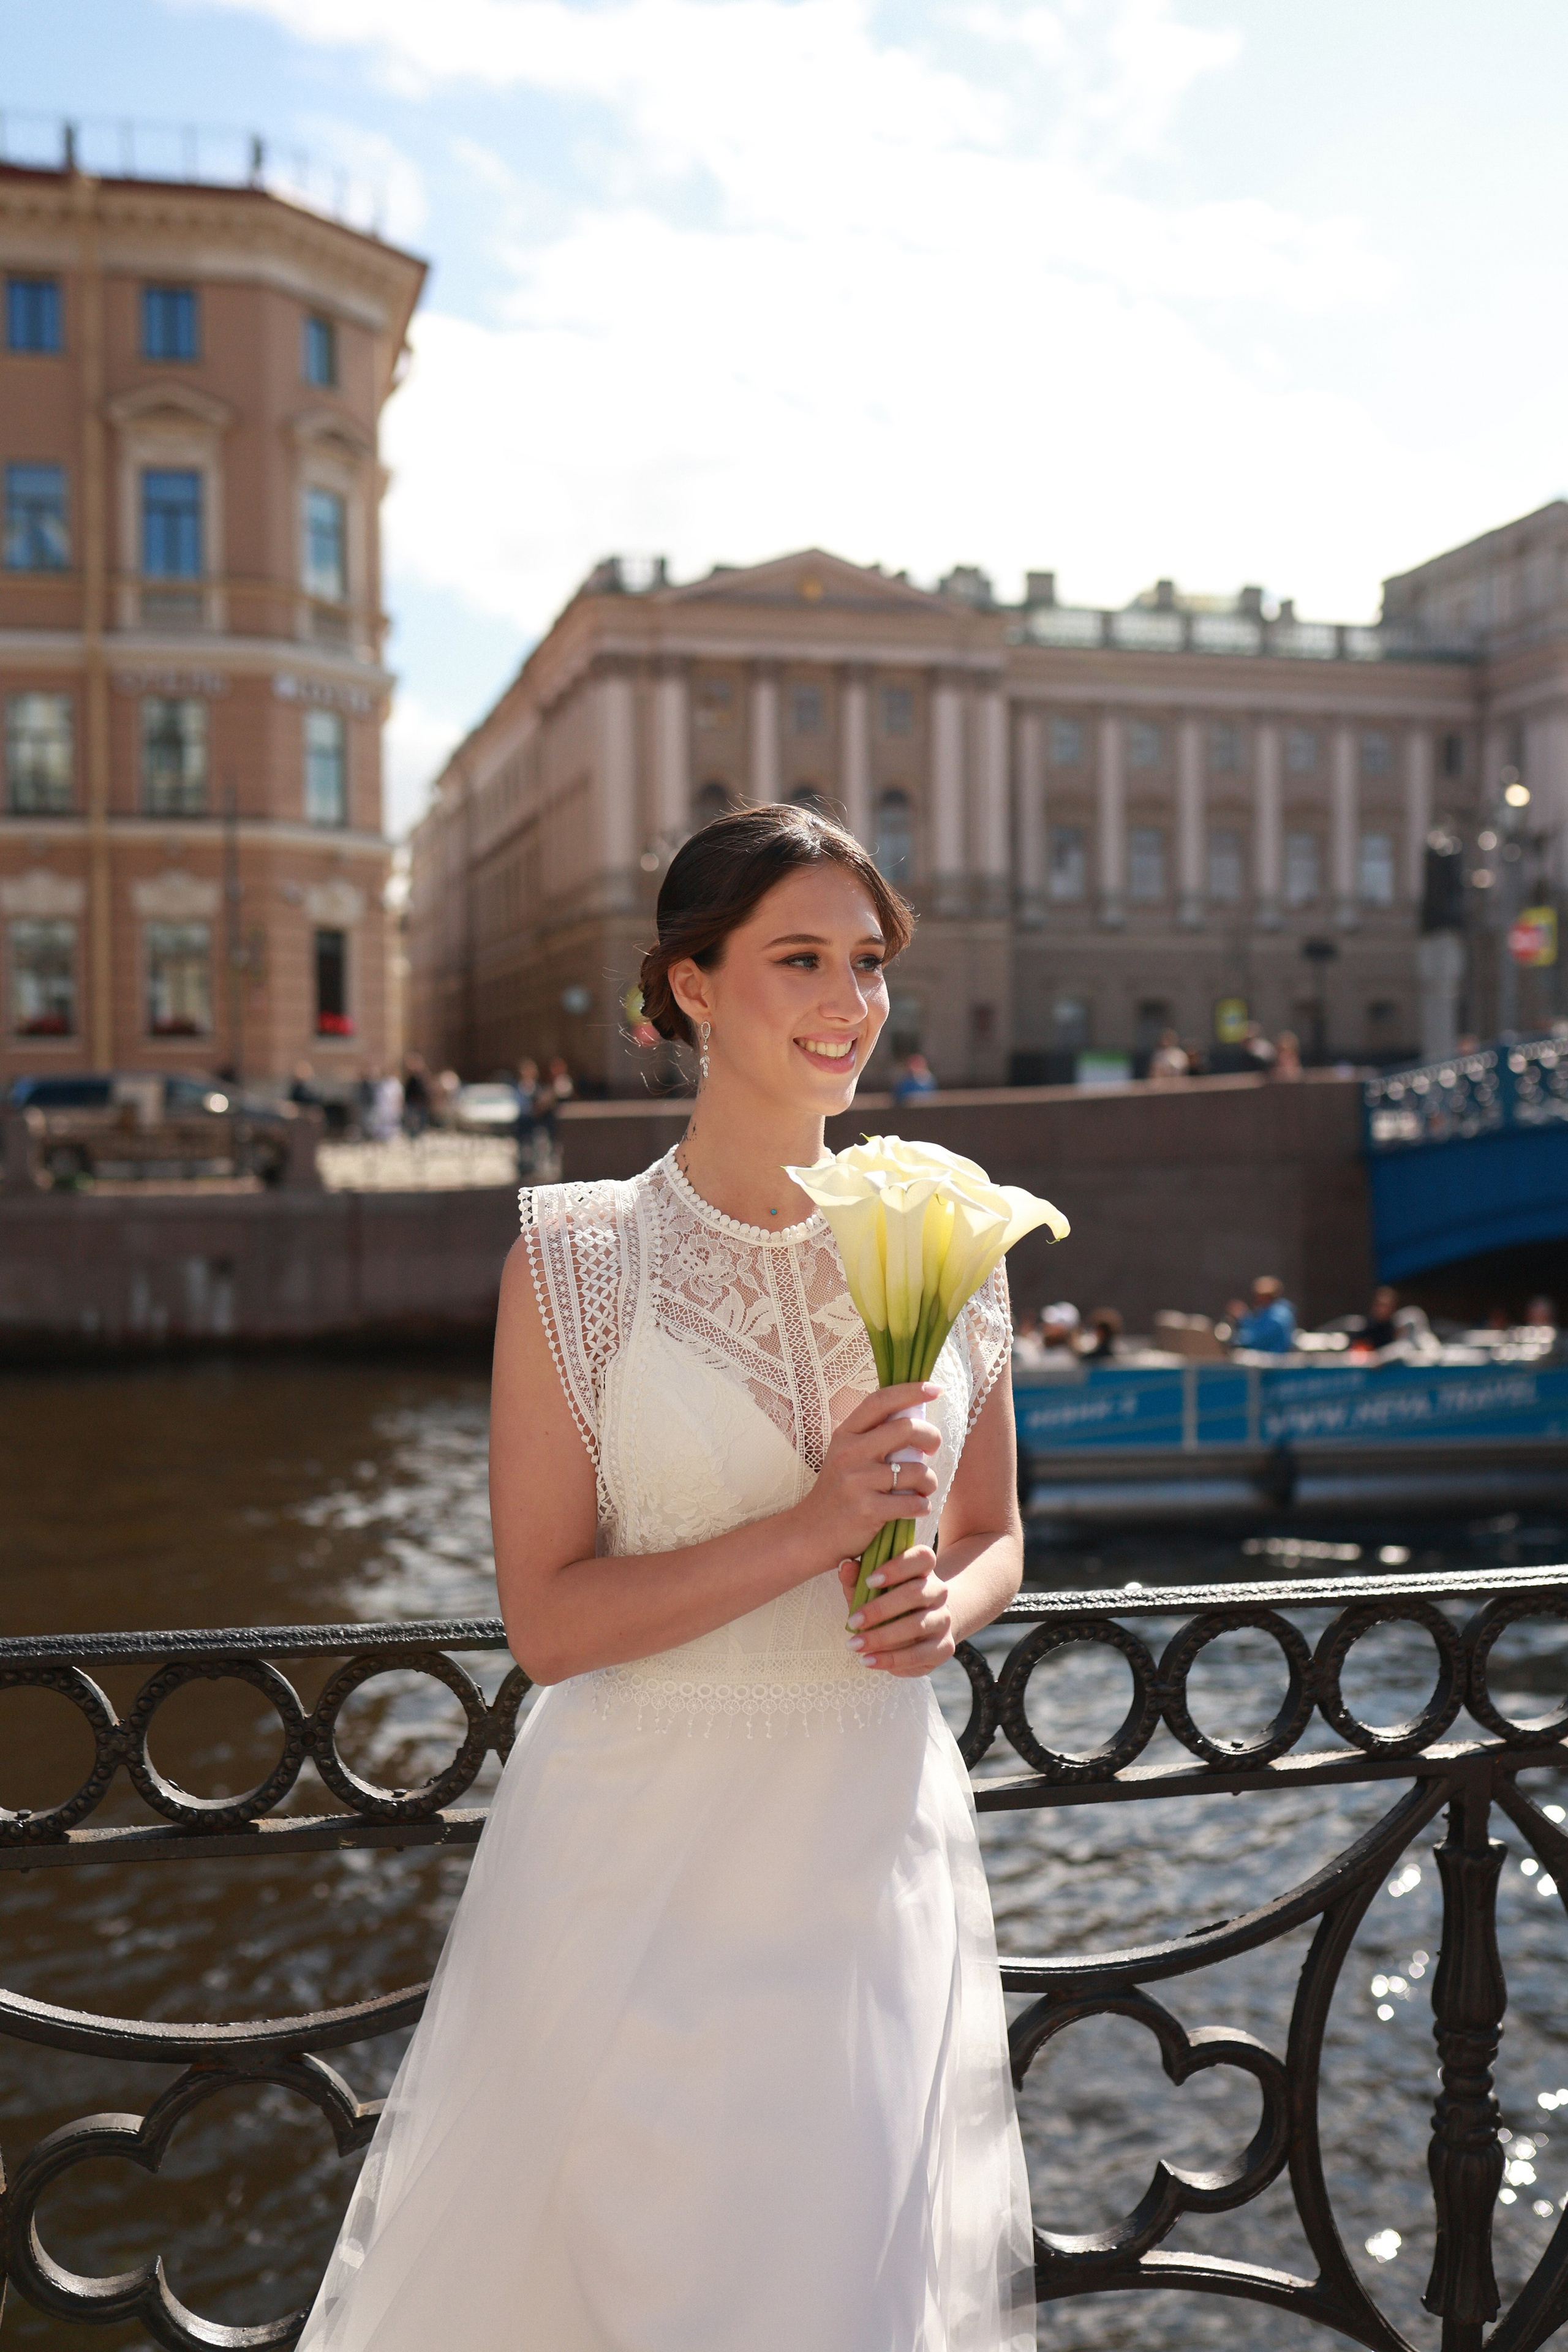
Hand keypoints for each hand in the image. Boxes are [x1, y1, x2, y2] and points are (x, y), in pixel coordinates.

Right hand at [794, 1382, 941, 1562]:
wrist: (811, 1532)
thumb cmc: (839, 1491)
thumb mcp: (847, 1455)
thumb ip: (874, 1436)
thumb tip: (916, 1418)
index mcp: (846, 1434)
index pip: (880, 1401)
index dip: (911, 1391)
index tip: (935, 1389)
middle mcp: (849, 1452)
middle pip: (906, 1429)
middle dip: (931, 1436)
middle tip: (933, 1448)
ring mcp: (856, 1481)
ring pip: (915, 1470)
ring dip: (929, 1481)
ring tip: (923, 1488)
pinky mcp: (866, 1509)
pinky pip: (912, 1502)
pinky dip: (921, 1506)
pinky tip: (916, 1507)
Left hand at [837, 1545, 954, 1677]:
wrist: (922, 1630)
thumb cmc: (889, 1602)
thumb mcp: (871, 1589)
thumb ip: (857, 1577)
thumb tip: (846, 1566)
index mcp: (924, 1569)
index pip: (922, 1557)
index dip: (898, 1567)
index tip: (869, 1581)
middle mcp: (939, 1591)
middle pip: (916, 1593)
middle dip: (881, 1609)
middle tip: (853, 1621)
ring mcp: (943, 1620)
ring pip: (917, 1626)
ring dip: (882, 1637)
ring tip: (854, 1645)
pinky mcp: (944, 1647)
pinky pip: (918, 1654)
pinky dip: (890, 1659)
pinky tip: (868, 1660)